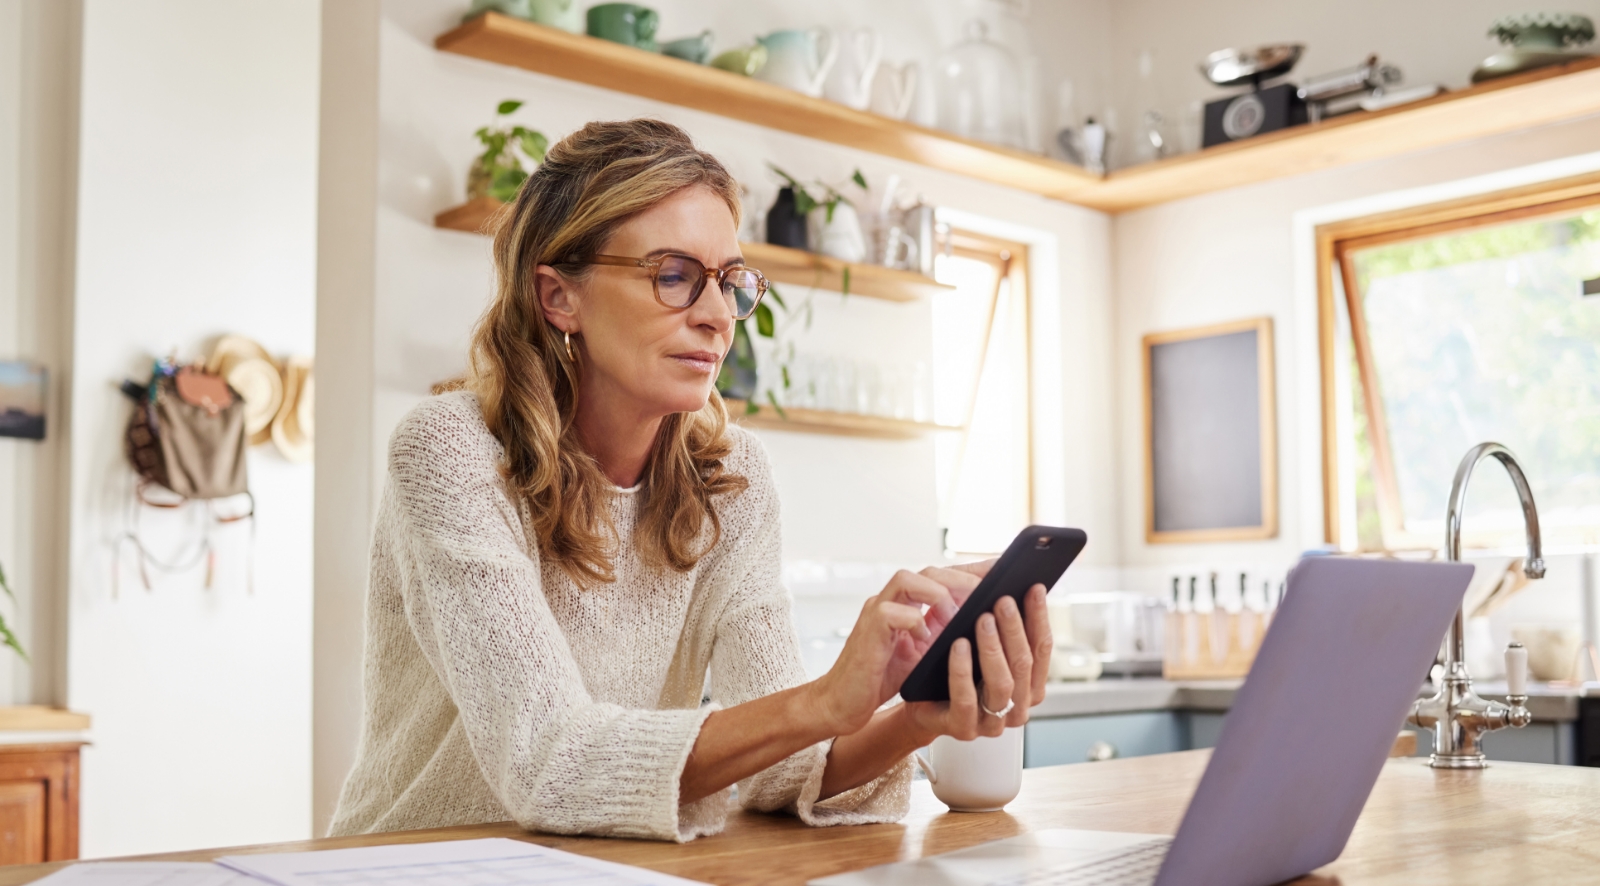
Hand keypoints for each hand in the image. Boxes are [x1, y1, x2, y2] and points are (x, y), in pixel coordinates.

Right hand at [808, 564, 992, 734]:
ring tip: (958, 616)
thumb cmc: (883, 677)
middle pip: (928, 571)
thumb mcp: (923, 652)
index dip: (973, 571)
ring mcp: (877, 612)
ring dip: (938, 595)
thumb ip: (944, 632)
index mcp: (908, 603)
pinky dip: (913, 622)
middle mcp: (891, 600)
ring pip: (907, 580)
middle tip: (988, 593)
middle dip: (962, 578)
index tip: (1004, 570)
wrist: (843, 702)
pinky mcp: (867, 631)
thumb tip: (984, 623)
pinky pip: (891, 613)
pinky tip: (926, 639)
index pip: (944, 576)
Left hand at [904, 583, 1052, 739]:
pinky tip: (958, 645)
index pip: (1042, 649)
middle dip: (1014, 629)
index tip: (1034, 588)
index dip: (1040, 617)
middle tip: (1003, 600)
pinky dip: (963, 670)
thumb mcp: (977, 640)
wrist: (916, 702)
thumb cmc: (950, 667)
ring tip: (982, 619)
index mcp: (1028, 686)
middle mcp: (1016, 707)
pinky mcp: (963, 729)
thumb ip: (998, 617)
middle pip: (1024, 664)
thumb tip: (1006, 574)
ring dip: (993, 648)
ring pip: (1002, 684)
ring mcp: (992, 723)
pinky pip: (966, 699)